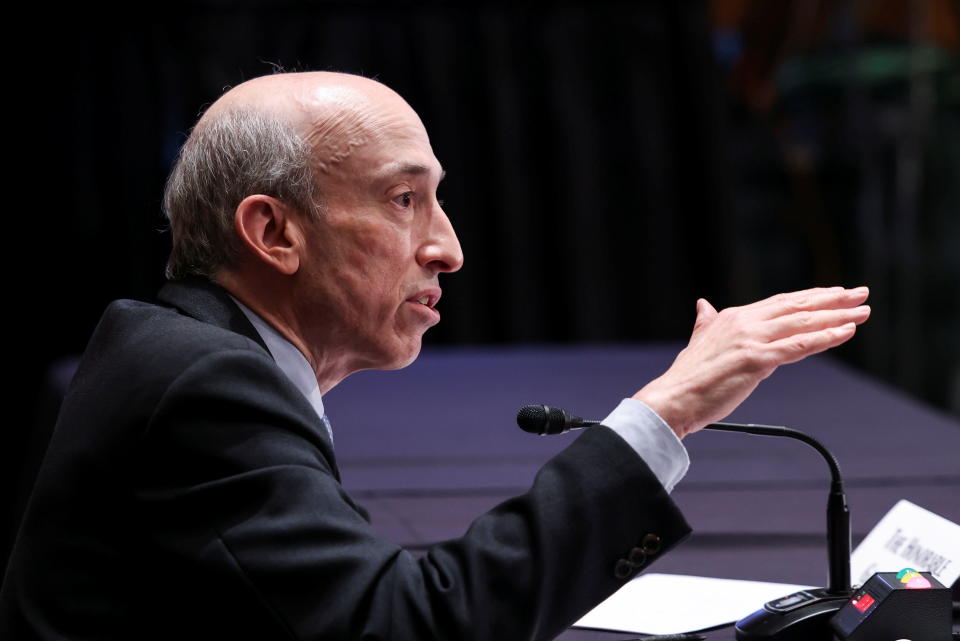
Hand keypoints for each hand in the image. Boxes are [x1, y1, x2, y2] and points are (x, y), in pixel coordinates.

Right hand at [633, 286, 870, 438]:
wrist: (673, 398)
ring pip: (803, 323)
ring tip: (862, 312)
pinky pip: (799, 345)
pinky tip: (846, 332)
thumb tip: (702, 304)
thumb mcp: (698, 341)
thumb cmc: (687, 378)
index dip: (810, 297)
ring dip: (837, 316)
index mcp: (733, 317)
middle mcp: (744, 322)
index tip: (834, 294)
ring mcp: (752, 339)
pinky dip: (826, 337)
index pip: (781, 302)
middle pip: (797, 306)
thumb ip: (705, 322)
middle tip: (860, 293)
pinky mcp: (757, 359)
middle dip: (832, 299)